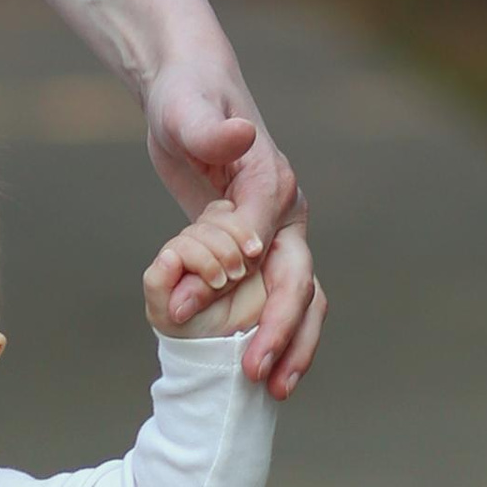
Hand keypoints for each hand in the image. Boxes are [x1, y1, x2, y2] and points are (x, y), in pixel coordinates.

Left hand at [144, 66, 325, 394]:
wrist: (191, 96)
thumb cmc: (187, 101)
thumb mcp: (186, 111)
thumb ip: (212, 131)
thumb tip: (239, 138)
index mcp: (272, 180)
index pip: (260, 235)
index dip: (232, 274)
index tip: (195, 304)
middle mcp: (284, 212)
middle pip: (297, 279)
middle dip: (280, 328)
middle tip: (254, 373)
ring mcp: (277, 235)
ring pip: (300, 298)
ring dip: (292, 344)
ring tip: (273, 390)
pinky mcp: (259, 252)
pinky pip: (276, 299)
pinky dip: (275, 335)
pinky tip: (262, 372)